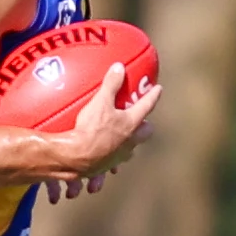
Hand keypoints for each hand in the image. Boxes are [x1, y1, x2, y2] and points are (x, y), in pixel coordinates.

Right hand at [45, 63, 160, 197]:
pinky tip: (101, 163)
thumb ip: (111, 84)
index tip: (158, 89)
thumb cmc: (91, 128)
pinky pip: (109, 165)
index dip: (153, 95)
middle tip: (140, 121)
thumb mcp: (100, 102)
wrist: (76, 158)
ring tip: (122, 142)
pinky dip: (107, 163)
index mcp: (131, 124)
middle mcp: (129, 142)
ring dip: (127, 146)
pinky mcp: (105, 167)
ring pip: (129, 151)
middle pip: (144, 133)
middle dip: (144, 127)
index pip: (147, 106)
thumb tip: (119, 67)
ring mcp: (118, 157)